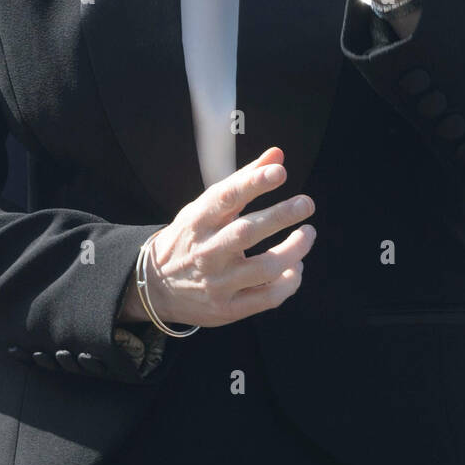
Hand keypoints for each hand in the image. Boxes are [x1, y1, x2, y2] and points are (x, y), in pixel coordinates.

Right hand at [132, 148, 315, 328]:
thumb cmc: (191, 237)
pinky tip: (296, 267)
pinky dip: (289, 282)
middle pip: (246, 232)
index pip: (226, 197)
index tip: (279, 171)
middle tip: (306, 203)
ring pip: (264, 268)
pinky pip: (267, 298)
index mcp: (199, 220)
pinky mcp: (227, 309)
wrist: (156, 287)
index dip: (253, 182)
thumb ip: (243, 180)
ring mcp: (217, 283)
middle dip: (280, 216)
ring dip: (294, 250)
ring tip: (308, 233)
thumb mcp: (206, 206)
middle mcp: (207, 251)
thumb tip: (278, 155)